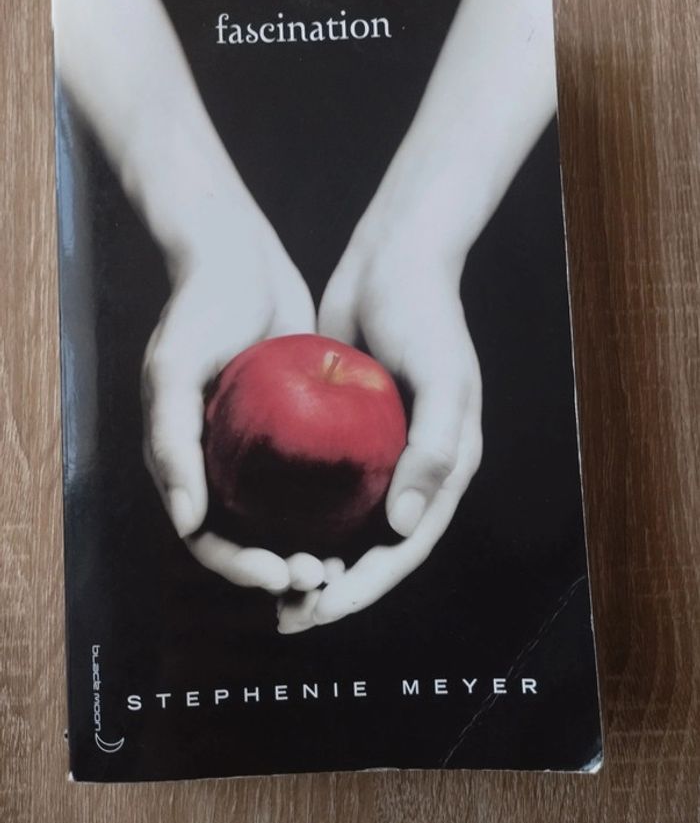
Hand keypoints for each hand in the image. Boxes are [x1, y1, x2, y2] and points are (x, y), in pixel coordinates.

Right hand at [140, 163, 322, 594]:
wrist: (239, 256)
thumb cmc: (198, 310)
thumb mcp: (174, 370)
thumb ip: (171, 443)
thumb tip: (187, 522)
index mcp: (184, 461)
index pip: (207, 536)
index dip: (240, 565)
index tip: (283, 572)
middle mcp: (219, 462)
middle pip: (247, 537)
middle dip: (280, 567)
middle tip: (324, 575)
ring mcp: (257, 446)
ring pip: (281, 517)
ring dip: (307, 545)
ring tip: (345, 561)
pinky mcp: (291, 426)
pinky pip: (308, 478)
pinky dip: (326, 504)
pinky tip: (361, 513)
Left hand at [277, 207, 482, 631]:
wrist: (391, 262)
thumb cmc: (424, 316)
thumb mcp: (441, 378)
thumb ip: (434, 451)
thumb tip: (405, 527)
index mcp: (447, 467)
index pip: (407, 546)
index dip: (368, 586)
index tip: (321, 609)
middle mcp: (415, 468)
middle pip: (376, 547)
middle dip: (336, 589)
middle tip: (288, 616)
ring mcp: (380, 452)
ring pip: (348, 525)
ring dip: (317, 561)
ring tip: (275, 590)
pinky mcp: (348, 432)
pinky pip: (324, 486)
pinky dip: (301, 516)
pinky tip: (267, 530)